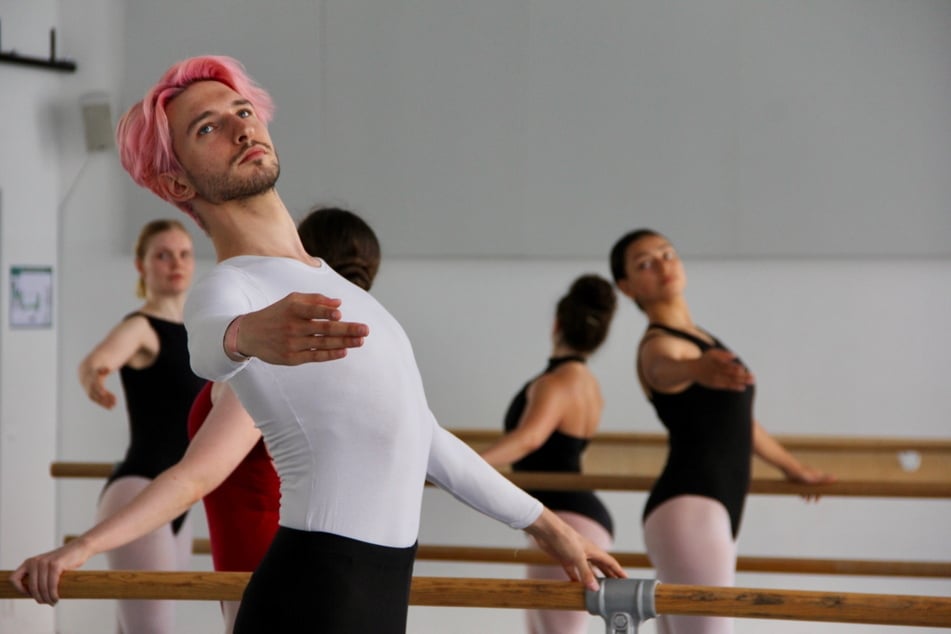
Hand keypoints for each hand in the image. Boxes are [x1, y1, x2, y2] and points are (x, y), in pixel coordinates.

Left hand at [9, 540, 92, 604]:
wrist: (80, 548)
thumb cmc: (64, 560)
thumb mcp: (46, 566)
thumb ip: (38, 575)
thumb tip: (34, 595)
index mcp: (29, 562)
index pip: (14, 579)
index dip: (20, 590)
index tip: (31, 595)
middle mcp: (34, 561)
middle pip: (32, 587)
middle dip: (39, 598)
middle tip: (47, 603)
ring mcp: (45, 562)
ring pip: (42, 588)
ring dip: (47, 599)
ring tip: (53, 602)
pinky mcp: (55, 565)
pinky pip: (51, 585)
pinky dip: (54, 594)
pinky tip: (57, 598)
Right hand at [83, 367, 115, 408]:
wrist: (85, 374)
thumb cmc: (96, 371)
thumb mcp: (100, 368)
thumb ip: (104, 369)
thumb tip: (108, 369)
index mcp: (92, 378)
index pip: (96, 385)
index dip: (99, 389)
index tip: (104, 394)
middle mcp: (90, 386)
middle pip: (97, 393)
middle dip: (105, 398)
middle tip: (114, 403)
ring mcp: (89, 391)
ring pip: (96, 399)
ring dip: (104, 403)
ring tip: (113, 406)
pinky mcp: (91, 395)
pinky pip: (97, 401)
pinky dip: (103, 404)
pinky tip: (110, 406)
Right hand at [236, 293, 369, 364]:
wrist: (250, 334)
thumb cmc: (277, 314)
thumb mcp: (292, 301)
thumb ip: (315, 300)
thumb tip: (339, 303)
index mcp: (292, 309)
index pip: (312, 311)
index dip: (325, 312)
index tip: (339, 314)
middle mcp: (292, 327)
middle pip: (324, 329)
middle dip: (347, 329)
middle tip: (365, 330)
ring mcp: (292, 343)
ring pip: (323, 343)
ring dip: (344, 342)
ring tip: (361, 341)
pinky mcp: (292, 358)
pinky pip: (315, 356)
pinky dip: (330, 354)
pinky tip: (344, 351)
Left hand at [523, 508, 625, 589]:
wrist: (547, 531)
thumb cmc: (565, 539)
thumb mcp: (577, 557)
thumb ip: (586, 573)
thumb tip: (595, 589)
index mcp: (594, 551)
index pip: (610, 562)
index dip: (618, 571)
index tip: (626, 580)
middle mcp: (587, 554)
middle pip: (601, 567)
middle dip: (609, 576)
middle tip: (616, 587)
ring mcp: (576, 557)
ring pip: (588, 570)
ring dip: (593, 579)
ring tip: (599, 589)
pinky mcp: (565, 560)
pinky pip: (573, 572)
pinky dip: (576, 580)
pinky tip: (577, 587)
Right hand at [694, 348, 754, 391]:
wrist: (692, 370)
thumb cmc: (705, 359)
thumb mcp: (712, 353)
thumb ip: (723, 354)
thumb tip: (734, 356)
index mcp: (715, 362)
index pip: (726, 365)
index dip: (734, 368)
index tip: (742, 369)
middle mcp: (716, 371)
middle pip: (730, 374)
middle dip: (742, 376)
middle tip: (753, 377)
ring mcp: (715, 379)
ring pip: (730, 381)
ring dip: (741, 381)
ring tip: (752, 381)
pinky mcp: (715, 384)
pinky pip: (726, 386)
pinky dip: (734, 387)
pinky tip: (742, 387)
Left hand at [785, 464, 836, 501]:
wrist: (791, 468)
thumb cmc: (804, 473)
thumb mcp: (816, 478)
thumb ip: (826, 479)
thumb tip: (836, 478)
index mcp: (816, 477)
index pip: (820, 487)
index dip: (819, 494)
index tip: (817, 501)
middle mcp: (810, 477)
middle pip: (813, 488)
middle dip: (812, 495)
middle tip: (810, 502)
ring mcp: (803, 478)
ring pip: (806, 488)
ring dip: (806, 495)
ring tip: (805, 500)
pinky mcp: (797, 479)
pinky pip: (800, 487)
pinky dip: (800, 491)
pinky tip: (800, 496)